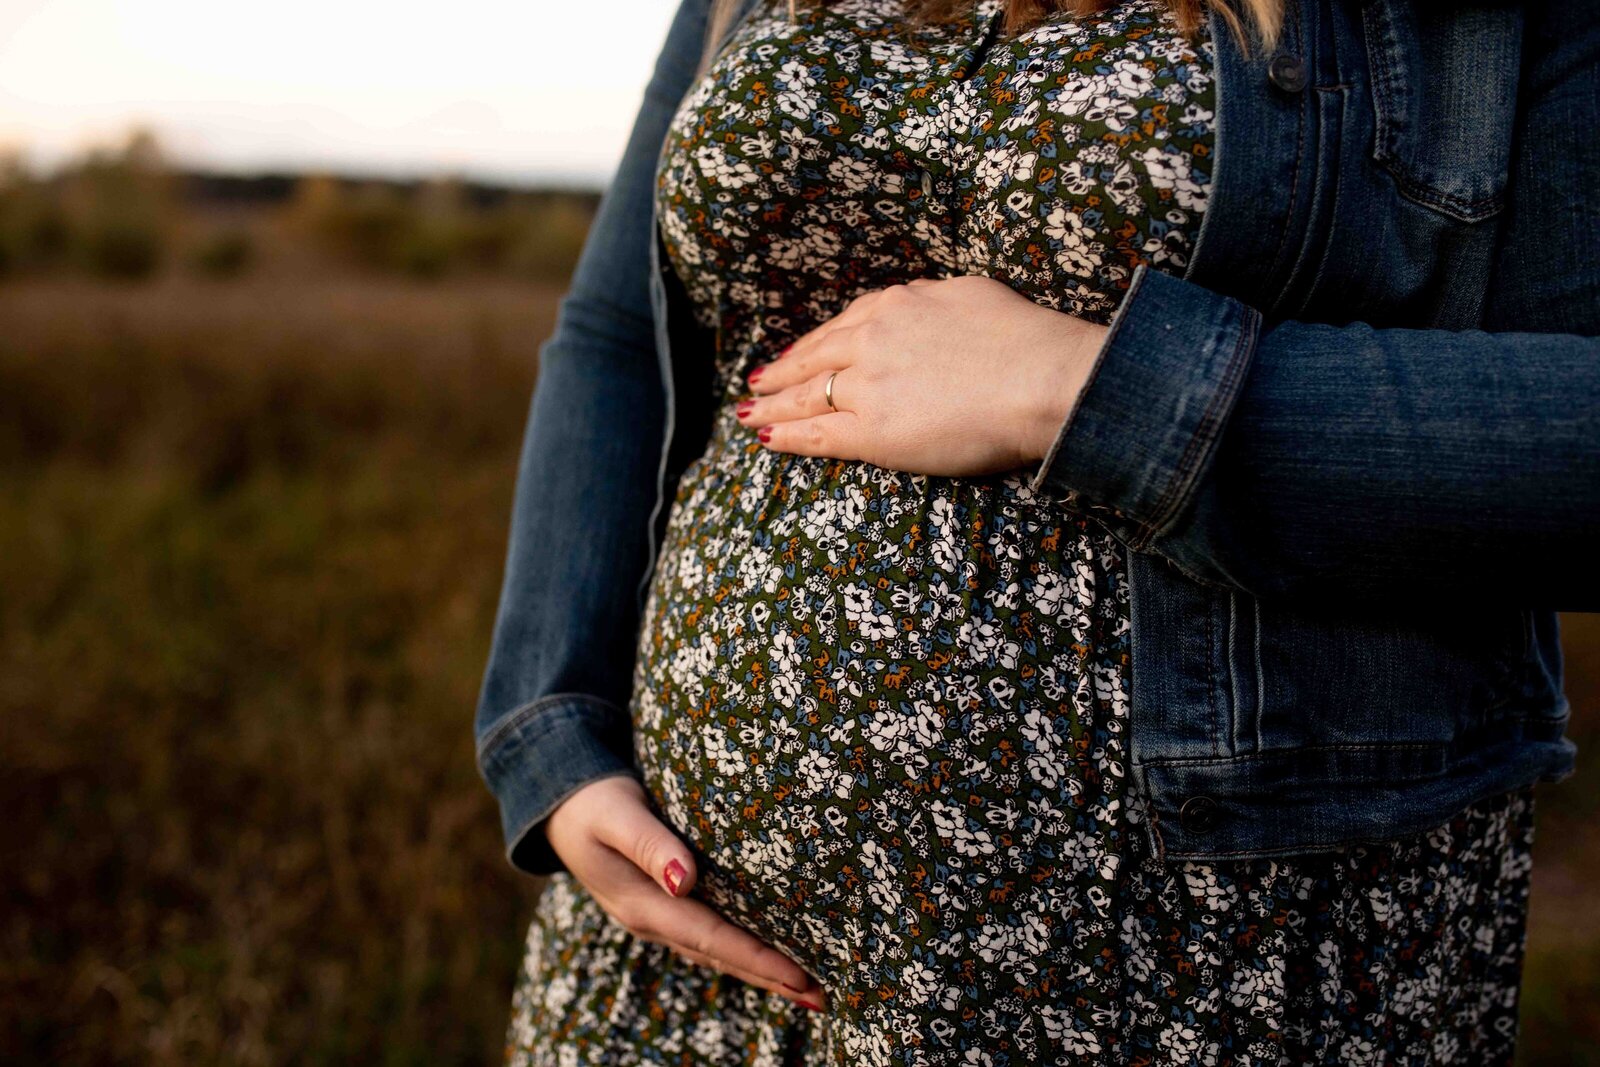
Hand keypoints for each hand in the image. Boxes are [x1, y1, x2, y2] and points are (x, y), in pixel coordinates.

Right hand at [544, 774, 826, 1010]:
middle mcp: (652, 920)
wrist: (560, 802)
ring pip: (717, 952)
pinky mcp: (664, 905)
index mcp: (642, 905)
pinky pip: (710, 936)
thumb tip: (685, 881)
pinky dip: (742, 950)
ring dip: (761, 970)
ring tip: (807, 987)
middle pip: (721, 956)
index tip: (801, 975)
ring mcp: (657, 917)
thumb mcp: (616, 815)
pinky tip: (769, 954)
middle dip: (771, 977)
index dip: (757, 959)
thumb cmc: (593, 802)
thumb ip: (649, 845)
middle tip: (822, 997)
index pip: (712, 939)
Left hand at [737, 274, 1108, 475]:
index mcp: (895, 304)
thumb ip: (936, 300)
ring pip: (806, 395)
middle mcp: (871, 339)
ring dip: (773, 404)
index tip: (798, 351)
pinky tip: (766, 437)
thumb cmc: (1023, 338)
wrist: (1038, 377)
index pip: (843, 325)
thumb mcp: (971, 294)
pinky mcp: (871, 431)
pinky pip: (816, 435)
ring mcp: (866, 385)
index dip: (816, 342)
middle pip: (813, 358)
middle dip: (782, 371)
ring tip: (749, 411)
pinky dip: (787, 436)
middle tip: (758, 380)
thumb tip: (927, 304)